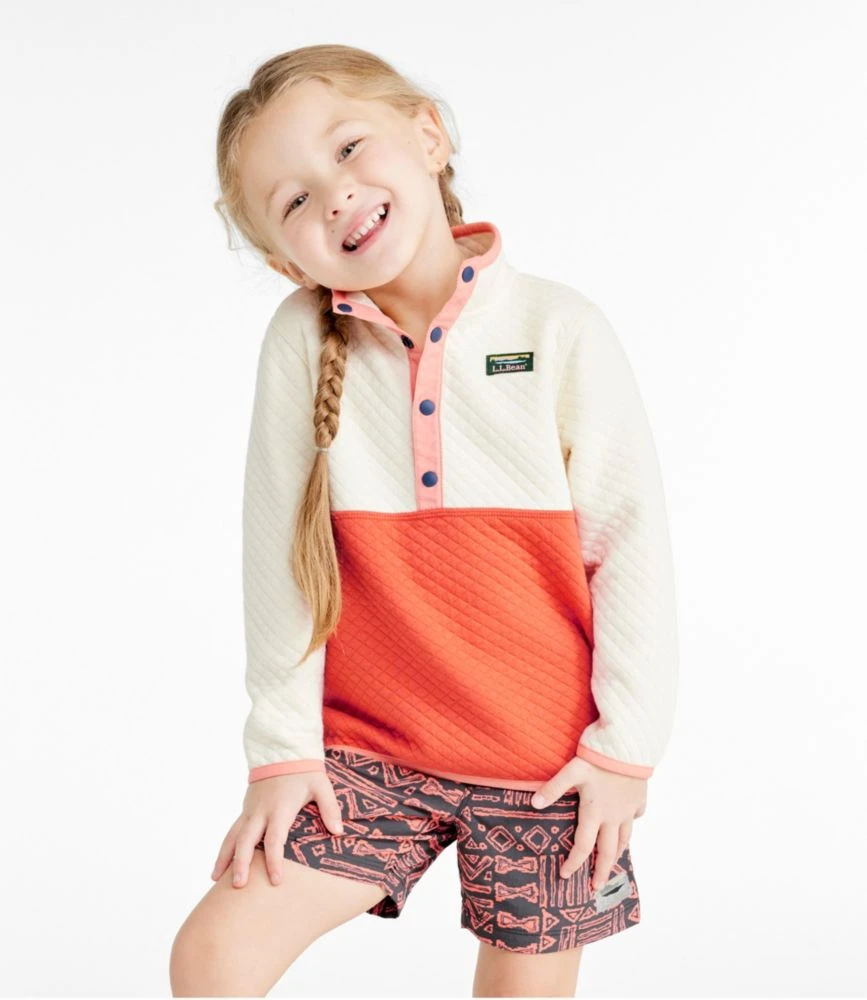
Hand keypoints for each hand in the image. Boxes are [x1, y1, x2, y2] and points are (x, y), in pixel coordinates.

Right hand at [211, 771, 344, 888]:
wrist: (282, 750)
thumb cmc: (304, 770)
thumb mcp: (321, 785)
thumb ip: (330, 808)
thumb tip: (339, 831)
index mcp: (280, 807)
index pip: (275, 839)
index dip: (274, 861)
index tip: (276, 881)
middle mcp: (261, 810)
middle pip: (247, 840)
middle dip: (241, 863)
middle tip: (238, 886)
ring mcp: (250, 809)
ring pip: (233, 835)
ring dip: (224, 857)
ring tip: (215, 879)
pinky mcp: (246, 808)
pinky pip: (232, 830)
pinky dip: (225, 847)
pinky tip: (219, 864)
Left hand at [531, 755, 646, 889]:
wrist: (630, 745)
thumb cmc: (599, 758)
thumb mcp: (571, 771)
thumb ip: (553, 789)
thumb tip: (533, 804)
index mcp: (595, 813)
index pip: (583, 846)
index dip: (573, 862)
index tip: (565, 875)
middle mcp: (614, 816)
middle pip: (608, 851)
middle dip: (601, 871)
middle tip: (597, 887)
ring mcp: (629, 809)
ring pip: (625, 837)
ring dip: (617, 852)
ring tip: (614, 862)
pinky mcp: (640, 798)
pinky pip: (636, 816)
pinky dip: (630, 824)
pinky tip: (628, 823)